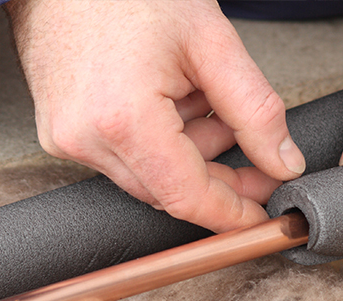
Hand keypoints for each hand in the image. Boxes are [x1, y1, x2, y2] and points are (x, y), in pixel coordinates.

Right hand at [5, 0, 304, 232]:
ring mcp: (66, 139)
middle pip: (168, 191)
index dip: (232, 213)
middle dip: (217, 175)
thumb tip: (283, 164)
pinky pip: (121, 159)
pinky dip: (157, 142)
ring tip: (204, 100)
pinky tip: (171, 100)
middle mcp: (86, 139)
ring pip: (147, 177)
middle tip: (253, 150)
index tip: (263, 216)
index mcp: (124, 119)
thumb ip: (255, 110)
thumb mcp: (211, 43)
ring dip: (188, 154)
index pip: (187, 196)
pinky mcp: (59, 134)